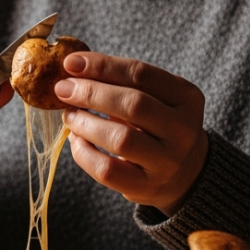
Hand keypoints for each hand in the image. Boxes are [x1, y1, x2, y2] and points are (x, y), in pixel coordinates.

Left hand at [54, 52, 208, 215]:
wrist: (183, 173)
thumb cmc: (157, 125)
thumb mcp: (154, 98)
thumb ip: (120, 82)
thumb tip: (72, 69)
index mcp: (187, 98)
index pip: (141, 74)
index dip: (102, 66)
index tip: (71, 62)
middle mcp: (184, 130)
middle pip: (133, 104)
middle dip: (91, 93)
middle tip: (63, 89)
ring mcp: (167, 162)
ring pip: (120, 139)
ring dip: (85, 123)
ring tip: (69, 115)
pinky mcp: (147, 187)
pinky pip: (108, 171)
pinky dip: (84, 153)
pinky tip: (76, 140)